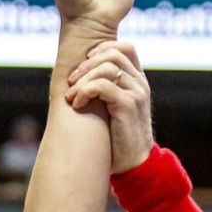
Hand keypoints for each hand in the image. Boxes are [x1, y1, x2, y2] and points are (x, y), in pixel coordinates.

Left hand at [65, 41, 154, 173]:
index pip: (125, 48)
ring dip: (83, 79)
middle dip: (86, 65)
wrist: (134, 163)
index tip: (83, 64)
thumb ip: (106, 90)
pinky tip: (77, 104)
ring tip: (72, 96)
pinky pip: (102, 86)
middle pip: (113, 54)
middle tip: (71, 81)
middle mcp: (140, 83)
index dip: (102, 49)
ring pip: (106, 68)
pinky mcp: (128, 105)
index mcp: (138, 80)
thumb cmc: (118, 137)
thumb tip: (79, 77)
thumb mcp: (113, 107)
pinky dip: (85, 91)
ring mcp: (136, 93)